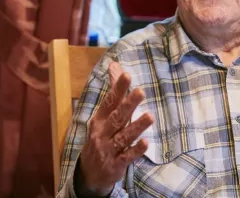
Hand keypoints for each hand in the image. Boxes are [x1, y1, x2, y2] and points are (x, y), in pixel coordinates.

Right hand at [78, 62, 153, 195]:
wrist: (89, 174)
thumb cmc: (100, 138)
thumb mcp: (103, 116)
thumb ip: (113, 91)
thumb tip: (115, 65)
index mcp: (99, 119)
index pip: (109, 101)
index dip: (118, 89)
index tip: (127, 75)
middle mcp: (102, 133)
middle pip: (116, 117)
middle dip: (128, 105)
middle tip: (141, 92)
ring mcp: (108, 150)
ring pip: (123, 137)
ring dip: (136, 127)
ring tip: (150, 116)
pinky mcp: (116, 165)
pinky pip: (127, 157)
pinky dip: (136, 150)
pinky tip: (146, 143)